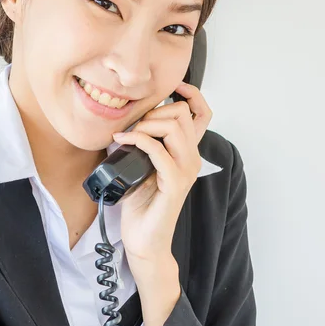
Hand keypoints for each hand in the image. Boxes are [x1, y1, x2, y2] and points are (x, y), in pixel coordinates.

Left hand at [112, 81, 212, 266]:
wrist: (142, 239)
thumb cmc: (140, 203)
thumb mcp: (140, 163)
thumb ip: (143, 142)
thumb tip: (126, 118)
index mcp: (186, 152)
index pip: (202, 114)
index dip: (191, 94)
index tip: (174, 86)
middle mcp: (191, 158)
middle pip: (182, 113)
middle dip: (154, 111)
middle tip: (134, 127)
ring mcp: (185, 171)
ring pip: (173, 127)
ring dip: (146, 125)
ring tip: (128, 136)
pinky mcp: (174, 184)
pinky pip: (158, 151)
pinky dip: (138, 140)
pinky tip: (123, 143)